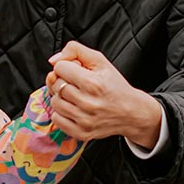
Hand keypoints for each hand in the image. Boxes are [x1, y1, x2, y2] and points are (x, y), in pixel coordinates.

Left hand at [46, 41, 162, 146]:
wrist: (131, 112)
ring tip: (76, 97)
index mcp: (92, 83)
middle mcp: (87, 103)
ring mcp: (84, 120)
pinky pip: (56, 119)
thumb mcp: (100, 61)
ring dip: (62, 97)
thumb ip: (75, 50)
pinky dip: (62, 113)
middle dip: (63, 81)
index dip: (66, 67)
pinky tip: (74, 109)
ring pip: (54, 102)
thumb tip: (53, 60)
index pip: (59, 68)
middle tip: (77, 85)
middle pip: (56, 85)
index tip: (76, 72)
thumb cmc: (114, 86)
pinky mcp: (81, 133)